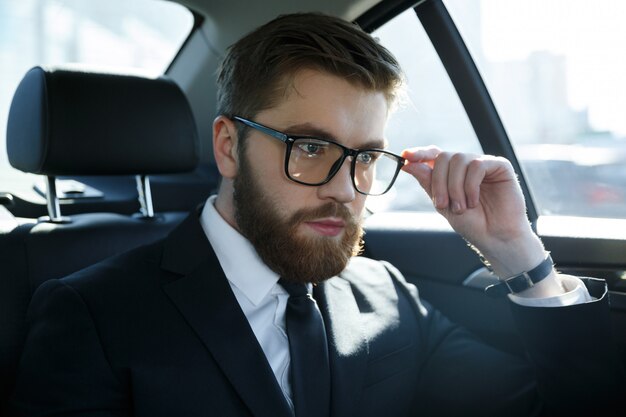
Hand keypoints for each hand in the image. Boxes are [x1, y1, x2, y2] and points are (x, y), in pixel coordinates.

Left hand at [401, 146, 545, 277]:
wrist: (495, 238)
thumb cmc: (472, 223)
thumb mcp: (442, 204)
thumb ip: (428, 182)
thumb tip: (409, 164)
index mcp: (451, 173)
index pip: (434, 155)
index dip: (420, 153)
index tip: (406, 156)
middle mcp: (466, 165)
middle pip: (443, 157)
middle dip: (438, 181)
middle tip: (442, 205)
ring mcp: (483, 164)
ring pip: (458, 159)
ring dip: (455, 186)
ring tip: (461, 207)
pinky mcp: (499, 166)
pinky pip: (477, 165)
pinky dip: (471, 185)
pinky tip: (473, 201)